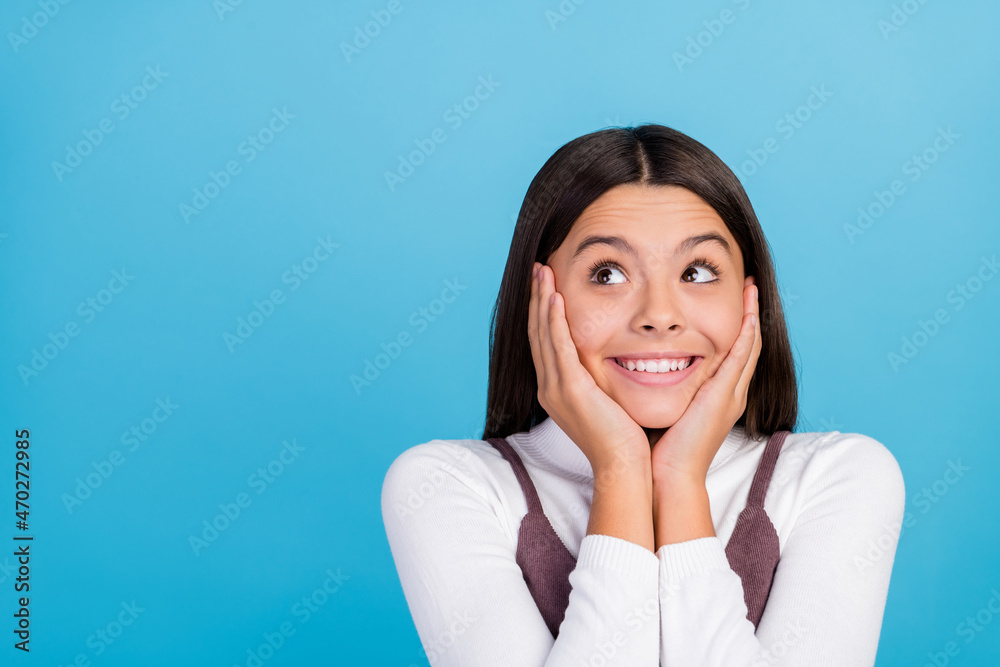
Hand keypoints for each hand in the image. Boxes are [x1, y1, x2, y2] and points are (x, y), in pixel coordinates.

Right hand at [528, 263, 650, 473]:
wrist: (624, 467)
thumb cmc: (624, 439)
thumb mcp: (606, 403)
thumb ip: (601, 380)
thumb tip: (612, 360)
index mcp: (556, 391)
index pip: (544, 342)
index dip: (543, 312)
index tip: (546, 285)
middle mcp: (549, 388)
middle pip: (537, 333)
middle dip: (537, 298)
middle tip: (539, 269)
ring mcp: (556, 389)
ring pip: (542, 335)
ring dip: (542, 300)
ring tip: (543, 272)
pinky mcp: (570, 389)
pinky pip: (558, 347)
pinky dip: (554, 321)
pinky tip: (555, 298)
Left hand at [649, 277, 761, 485]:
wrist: (669, 476)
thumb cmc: (661, 449)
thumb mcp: (666, 409)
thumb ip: (664, 389)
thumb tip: (645, 368)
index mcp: (718, 397)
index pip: (731, 352)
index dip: (735, 325)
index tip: (731, 299)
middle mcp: (730, 393)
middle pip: (747, 344)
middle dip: (749, 313)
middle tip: (748, 284)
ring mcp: (731, 395)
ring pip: (749, 346)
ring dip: (752, 315)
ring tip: (751, 287)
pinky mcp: (725, 397)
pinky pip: (741, 358)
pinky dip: (746, 333)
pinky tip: (747, 312)